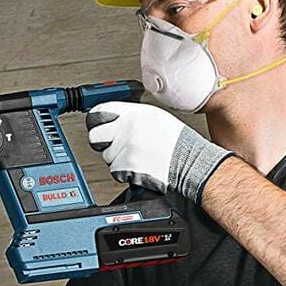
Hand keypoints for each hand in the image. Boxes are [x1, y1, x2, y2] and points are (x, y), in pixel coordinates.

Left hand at [85, 102, 231, 201]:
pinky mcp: (127, 166)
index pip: (98, 113)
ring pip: (106, 156)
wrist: (191, 162)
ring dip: (118, 159)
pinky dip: (124, 172)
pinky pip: (115, 171)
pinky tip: (140, 166)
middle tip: (115, 146)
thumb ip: (131, 117)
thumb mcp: (155, 117)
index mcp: (134, 113)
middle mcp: (127, 128)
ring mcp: (126, 147)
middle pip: (95, 137)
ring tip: (138, 156)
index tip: (97, 125)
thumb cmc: (177, 142)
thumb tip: (112, 120)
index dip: (95, 121)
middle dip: (102, 143)